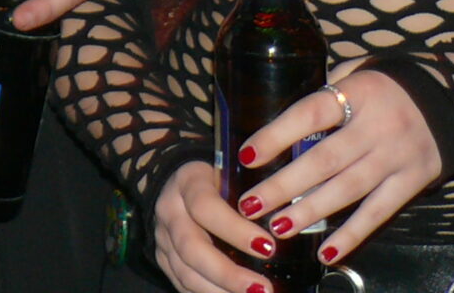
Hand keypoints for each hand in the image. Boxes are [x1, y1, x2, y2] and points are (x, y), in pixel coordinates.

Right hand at [154, 160, 273, 292]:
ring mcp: (163, 238)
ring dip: (220, 290)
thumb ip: (254, 189)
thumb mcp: (233, 172)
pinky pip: (183, 284)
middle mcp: (170, 211)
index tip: (268, 247)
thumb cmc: (218, 178)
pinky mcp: (164, 259)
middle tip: (263, 288)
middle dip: (228, 273)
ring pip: (185, 271)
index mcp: (188, 181)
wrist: (179, 183)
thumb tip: (289, 222)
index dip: (235, 229)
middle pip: (191, 247)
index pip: (205, 206)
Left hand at [234, 68, 442, 268]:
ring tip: (278, 228)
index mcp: (358, 93)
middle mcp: (378, 127)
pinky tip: (327, 252)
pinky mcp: (413, 181)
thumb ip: (322, 93)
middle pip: (324, 160)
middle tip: (251, 205)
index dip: (277, 135)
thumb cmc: (386, 85)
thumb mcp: (355, 73)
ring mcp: (397, 157)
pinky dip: (353, 234)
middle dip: (284, 186)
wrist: (453, 97)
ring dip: (310, 212)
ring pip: (348, 190)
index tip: (246, 156)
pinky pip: (379, 212)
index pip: (310, 114)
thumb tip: (274, 115)